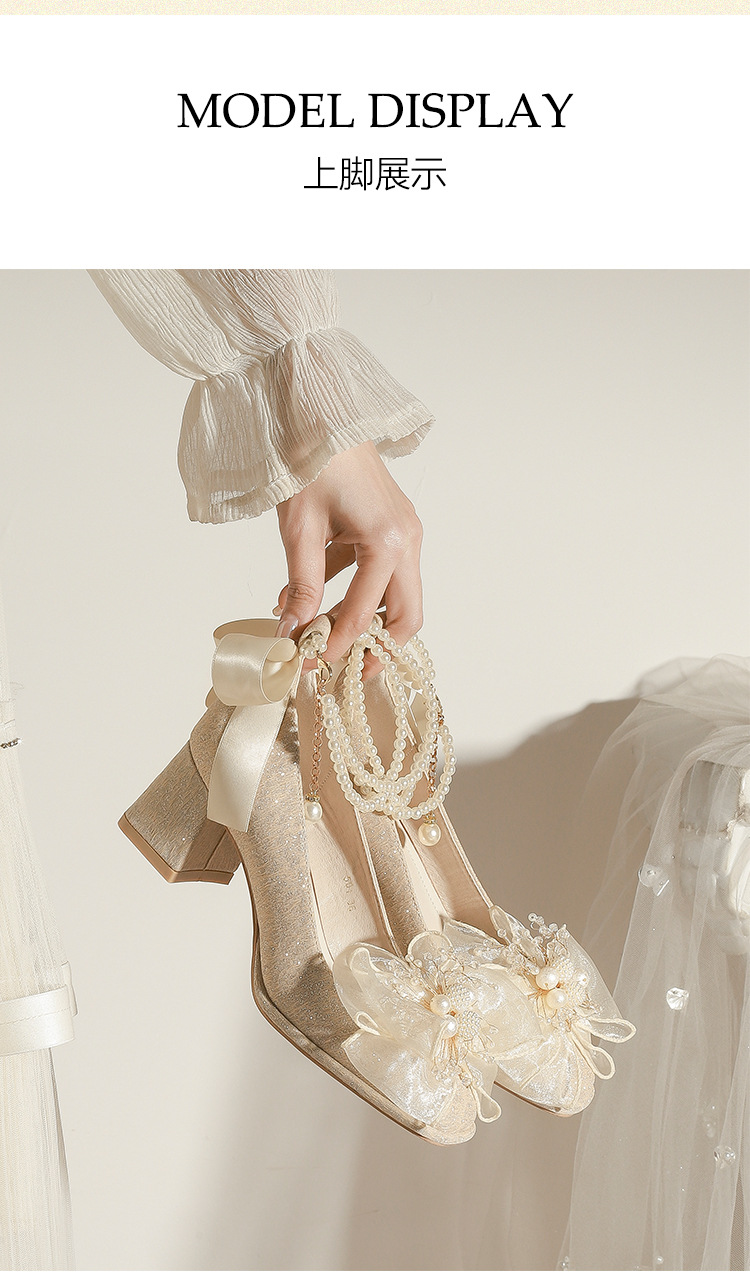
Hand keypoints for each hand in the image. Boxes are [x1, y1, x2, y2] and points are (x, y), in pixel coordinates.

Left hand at [274, 441, 422, 669]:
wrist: (321, 411)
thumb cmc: (310, 460)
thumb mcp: (299, 531)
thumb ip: (301, 586)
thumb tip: (290, 631)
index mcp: (388, 542)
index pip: (365, 615)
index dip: (335, 645)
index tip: (308, 663)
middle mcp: (407, 540)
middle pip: (406, 614)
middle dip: (377, 648)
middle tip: (344, 671)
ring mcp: (405, 531)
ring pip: (398, 596)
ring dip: (364, 620)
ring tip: (322, 637)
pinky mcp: (393, 524)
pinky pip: (382, 571)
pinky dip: (355, 590)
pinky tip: (313, 596)